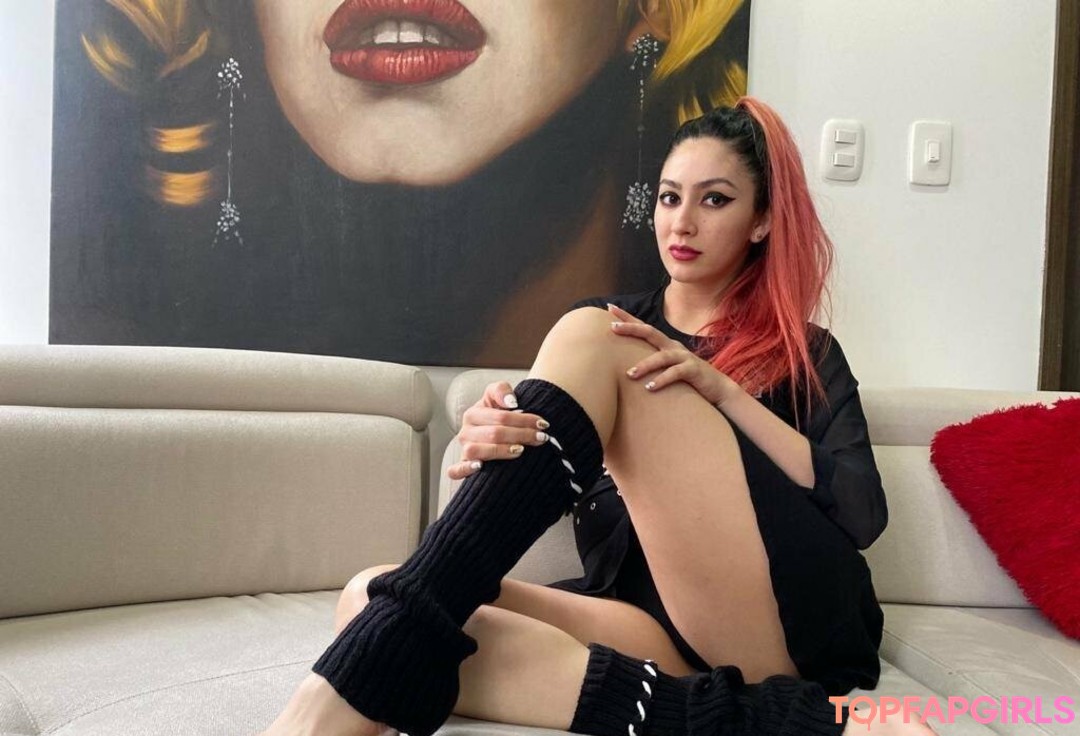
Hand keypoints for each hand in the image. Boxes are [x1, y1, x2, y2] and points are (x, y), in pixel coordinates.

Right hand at [446, 380, 550, 480]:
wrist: (492, 432)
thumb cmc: (497, 417)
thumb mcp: (498, 398)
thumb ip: (501, 390)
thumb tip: (511, 402)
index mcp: (473, 414)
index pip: (501, 416)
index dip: (524, 420)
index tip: (543, 424)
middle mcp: (466, 432)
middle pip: (494, 434)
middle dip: (521, 435)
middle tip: (541, 438)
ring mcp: (463, 450)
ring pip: (476, 450)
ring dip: (501, 451)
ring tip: (521, 450)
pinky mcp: (461, 467)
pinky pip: (456, 470)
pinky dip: (465, 469)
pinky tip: (480, 466)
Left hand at [607, 303, 739, 406]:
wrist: (718, 389)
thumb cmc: (688, 379)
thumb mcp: (667, 368)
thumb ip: (652, 363)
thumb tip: (625, 366)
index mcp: (666, 344)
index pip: (644, 327)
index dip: (628, 318)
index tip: (610, 308)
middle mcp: (673, 347)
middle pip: (650, 332)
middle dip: (631, 328)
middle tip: (612, 327)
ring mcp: (684, 357)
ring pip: (661, 357)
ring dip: (644, 365)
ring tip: (630, 374)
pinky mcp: (693, 370)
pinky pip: (675, 374)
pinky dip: (662, 380)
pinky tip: (650, 388)